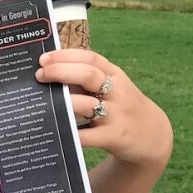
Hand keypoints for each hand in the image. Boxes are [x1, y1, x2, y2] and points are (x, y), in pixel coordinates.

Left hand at [36, 48, 172, 171]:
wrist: (152, 136)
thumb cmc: (122, 108)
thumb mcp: (113, 88)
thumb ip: (88, 79)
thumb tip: (50, 71)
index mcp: (115, 75)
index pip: (91, 59)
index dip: (66, 56)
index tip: (44, 58)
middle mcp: (116, 92)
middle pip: (88, 75)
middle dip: (61, 72)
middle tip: (40, 76)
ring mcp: (116, 114)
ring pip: (86, 104)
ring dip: (63, 102)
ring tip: (43, 102)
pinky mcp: (114, 137)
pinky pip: (88, 136)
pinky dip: (70, 133)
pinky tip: (54, 130)